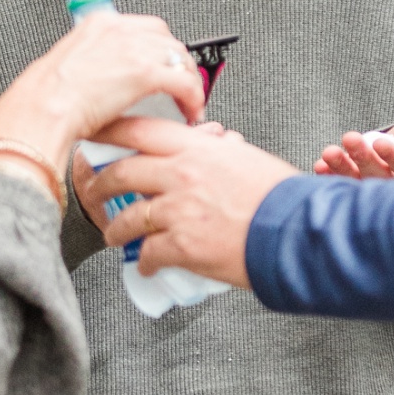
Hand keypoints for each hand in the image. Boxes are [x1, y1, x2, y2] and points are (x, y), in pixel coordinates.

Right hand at [0, 13, 204, 159]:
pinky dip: (193, 97)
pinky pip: (184, 82)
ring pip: (180, 58)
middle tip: (180, 83)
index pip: (145, 27)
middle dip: (177, 62)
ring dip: (188, 80)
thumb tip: (108, 75)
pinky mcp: (145, 72)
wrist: (42, 110)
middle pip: (166, 39)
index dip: (159, 48)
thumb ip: (94, 60)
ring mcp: (134, 48)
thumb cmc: (46, 97)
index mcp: (99, 23)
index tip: (164, 64)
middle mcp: (119, 29)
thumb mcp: (69, 63)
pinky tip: (191, 110)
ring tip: (187, 100)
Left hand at [81, 112, 301, 287]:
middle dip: (101, 184)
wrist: (298, 232)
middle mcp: (182, 174)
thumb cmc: (282, 197)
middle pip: (123, 173)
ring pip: (128, 217)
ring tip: (115, 234)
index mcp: (199, 148)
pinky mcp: (182, 246)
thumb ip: (218, 152)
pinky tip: (146, 265)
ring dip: (116, 229)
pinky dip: (144, 262)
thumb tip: (211, 147)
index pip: (140, 130)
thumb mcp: (248, 159)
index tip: (95, 136)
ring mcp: (179, 211)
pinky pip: (148, 253)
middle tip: (96, 190)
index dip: (110, 132)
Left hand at [313, 106, 393, 178]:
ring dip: (343, 167)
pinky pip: (342, 183)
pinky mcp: (357, 183)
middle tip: (351, 138)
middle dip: (363, 158)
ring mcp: (375, 186)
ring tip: (330, 151)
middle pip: (379, 175)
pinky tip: (320, 164)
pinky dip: (330, 175)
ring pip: (357, 180)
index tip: (382, 143)